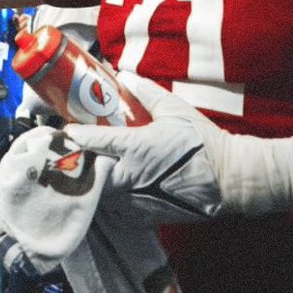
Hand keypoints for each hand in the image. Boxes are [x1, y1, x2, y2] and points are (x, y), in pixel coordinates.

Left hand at [65, 72, 292, 218]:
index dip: (72, 136)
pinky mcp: (143, 217)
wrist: (231, 180)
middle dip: (74, 165)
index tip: (61, 132)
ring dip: (87, 184)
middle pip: (85, 173)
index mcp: (134, 147)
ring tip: (82, 172)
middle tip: (67, 155)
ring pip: (96, 195)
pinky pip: (113, 211)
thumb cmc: (204, 144)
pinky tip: (104, 191)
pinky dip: (105, 202)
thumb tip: (126, 76)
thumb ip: (146, 93)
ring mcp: (134, 200)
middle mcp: (128, 176)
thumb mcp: (175, 111)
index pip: (91, 141)